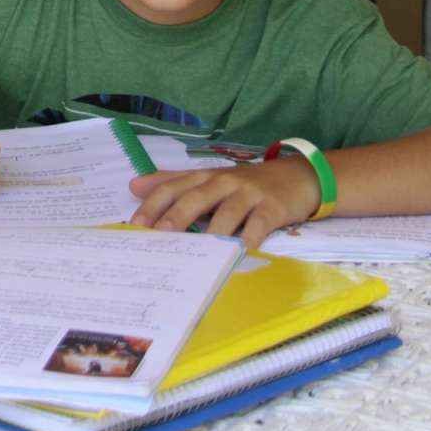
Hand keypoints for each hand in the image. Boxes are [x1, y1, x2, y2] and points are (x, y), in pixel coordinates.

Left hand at [129, 159, 320, 251]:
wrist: (296, 176)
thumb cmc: (246, 184)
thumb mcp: (209, 179)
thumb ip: (173, 182)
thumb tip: (134, 185)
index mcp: (205, 177)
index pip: (173, 187)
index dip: (153, 204)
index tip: (135, 225)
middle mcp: (223, 182)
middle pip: (195, 198)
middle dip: (175, 218)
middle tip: (159, 238)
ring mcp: (248, 193)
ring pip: (226, 212)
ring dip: (211, 233)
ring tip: (196, 254)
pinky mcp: (272, 207)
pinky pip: (258, 224)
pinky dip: (249, 239)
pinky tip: (239, 253)